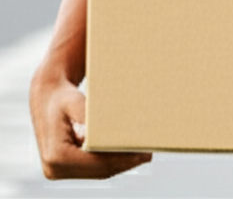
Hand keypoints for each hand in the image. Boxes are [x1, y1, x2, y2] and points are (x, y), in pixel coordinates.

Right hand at [30, 68, 151, 178]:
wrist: (47, 98)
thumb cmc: (62, 97)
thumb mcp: (74, 101)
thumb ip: (87, 114)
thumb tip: (103, 129)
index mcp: (56, 156)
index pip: (96, 163)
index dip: (121, 158)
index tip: (141, 152)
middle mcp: (54, 169)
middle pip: (99, 170)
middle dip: (125, 162)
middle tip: (148, 153)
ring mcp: (59, 171)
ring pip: (98, 172)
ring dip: (122, 164)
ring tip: (144, 153)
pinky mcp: (65, 168)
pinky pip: (93, 168)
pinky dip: (112, 161)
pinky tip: (129, 153)